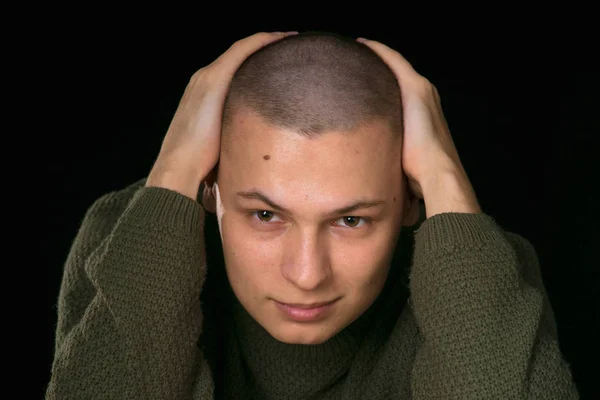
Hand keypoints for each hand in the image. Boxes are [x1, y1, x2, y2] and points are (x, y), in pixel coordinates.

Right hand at [146, 32, 296, 202]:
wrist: (179, 168)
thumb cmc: (199, 165)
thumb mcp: (221, 146)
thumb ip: (235, 137)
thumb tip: (255, 151)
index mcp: (204, 95)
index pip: (234, 70)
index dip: (256, 60)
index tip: (280, 62)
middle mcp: (203, 80)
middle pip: (239, 57)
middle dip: (264, 49)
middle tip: (290, 47)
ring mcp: (207, 78)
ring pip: (241, 50)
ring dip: (266, 41)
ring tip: (290, 40)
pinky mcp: (214, 79)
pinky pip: (242, 51)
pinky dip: (262, 41)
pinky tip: (281, 39)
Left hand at [358, 38, 480, 216]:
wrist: (437, 176)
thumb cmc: (420, 182)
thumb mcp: (402, 171)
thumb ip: (391, 171)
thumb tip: (381, 202)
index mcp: (423, 120)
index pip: (400, 99)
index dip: (383, 91)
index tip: (364, 88)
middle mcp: (426, 102)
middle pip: (397, 79)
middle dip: (378, 71)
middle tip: (355, 66)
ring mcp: (422, 93)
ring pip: (396, 67)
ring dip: (378, 58)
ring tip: (356, 51)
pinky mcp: (415, 88)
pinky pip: (394, 61)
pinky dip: (380, 51)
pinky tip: (362, 44)